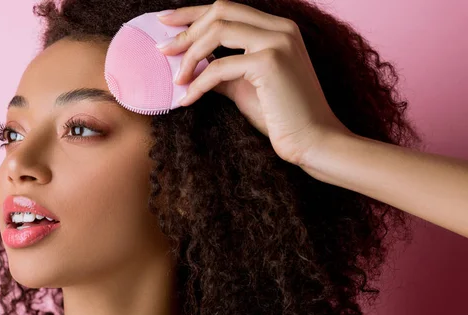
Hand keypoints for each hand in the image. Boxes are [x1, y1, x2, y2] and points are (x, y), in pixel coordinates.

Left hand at [156, 0, 350, 165]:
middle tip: (163, 50)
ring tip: (176, 79)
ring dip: (189, 55)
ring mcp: (277, 42)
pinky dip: (198, 83)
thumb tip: (192, 68)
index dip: (193, 13)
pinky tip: (187, 99)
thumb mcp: (245, 87)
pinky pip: (219, 67)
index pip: (228, 8)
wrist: (313, 141)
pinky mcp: (270, 62)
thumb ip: (222, 71)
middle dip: (186, 29)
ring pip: (217, 31)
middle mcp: (280, 28)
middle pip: (220, 11)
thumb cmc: (281, 117)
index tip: (166, 23)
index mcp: (278, 29)